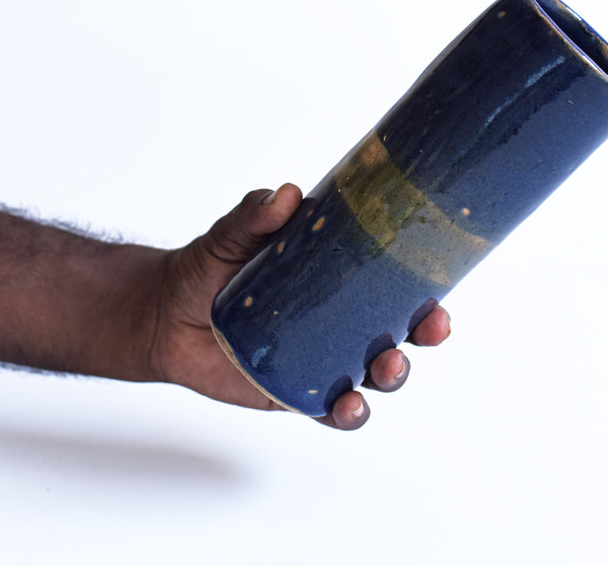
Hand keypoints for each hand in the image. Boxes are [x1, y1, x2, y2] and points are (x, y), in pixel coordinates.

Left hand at [148, 183, 450, 429]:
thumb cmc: (209, 267)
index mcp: (338, 280)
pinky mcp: (295, 392)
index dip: (426, 292)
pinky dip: (347, 413)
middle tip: (429, 328)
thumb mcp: (233, 235)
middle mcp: (338, 322)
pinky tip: (348, 406)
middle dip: (422, 335)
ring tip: (385, 367)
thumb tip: (286, 194)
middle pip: (398, 333)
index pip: (394, 286)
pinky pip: (331, 409)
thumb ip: (255, 214)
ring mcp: (320, 359)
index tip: (442, 292)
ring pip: (373, 375)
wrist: (165, 314)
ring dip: (392, 375)